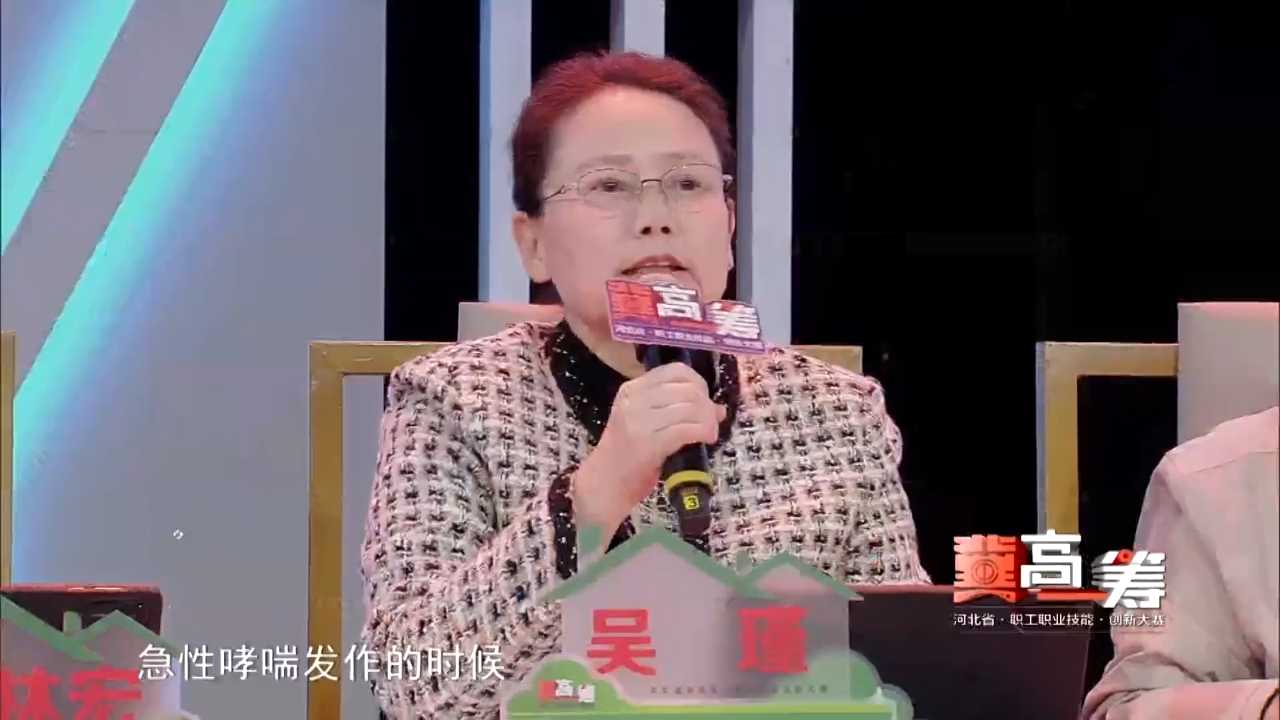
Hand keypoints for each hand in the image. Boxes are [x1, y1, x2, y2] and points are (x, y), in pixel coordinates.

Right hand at [572, 362, 725, 535]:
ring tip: (710, 433)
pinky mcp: (647, 443)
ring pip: (689, 407)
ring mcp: (638, 421)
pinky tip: (706, 439)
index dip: (698, 383)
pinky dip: (703, 432)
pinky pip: (686, 429)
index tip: (704, 401)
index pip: (674, 370)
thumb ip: (678, 410)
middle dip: (706, 405)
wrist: (604, 484)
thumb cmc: (628, 454)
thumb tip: (717, 409)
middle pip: (686, 389)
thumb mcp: (648, 424)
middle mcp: (633, 400)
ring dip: (708, 420)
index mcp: (632, 389)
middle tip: (712, 421)